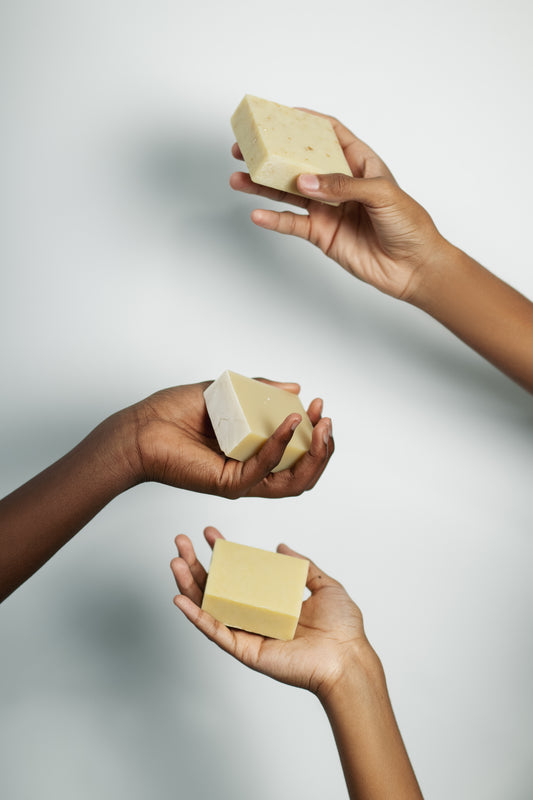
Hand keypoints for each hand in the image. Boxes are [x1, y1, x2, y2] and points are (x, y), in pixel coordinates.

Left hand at [126, 379, 332, 498]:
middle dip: (323, 447)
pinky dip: (279, 446)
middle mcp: (252, 471)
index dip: (316, 434)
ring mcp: (242, 480)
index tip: (320, 404)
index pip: (298, 455)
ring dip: (312, 454)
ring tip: (319, 426)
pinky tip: (288, 423)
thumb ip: (260, 390)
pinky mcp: (228, 483)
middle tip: (326, 419)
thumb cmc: (174, 412)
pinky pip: (262, 470)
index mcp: (254, 453)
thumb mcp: (226, 392)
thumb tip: (295, 389)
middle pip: (303, 473)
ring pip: (292, 482)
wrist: (140, 427)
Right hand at [171, 527, 373, 698]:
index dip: (222, 554)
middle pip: (217, 588)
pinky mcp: (245, 650)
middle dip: (195, 565)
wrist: (348, 658)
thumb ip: (303, 566)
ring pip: (209, 607)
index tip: (209, 534)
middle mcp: (255, 616)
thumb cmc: (342, 629)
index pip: (239, 574)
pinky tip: (180, 599)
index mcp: (271, 602)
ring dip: (188, 585)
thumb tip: (281, 547)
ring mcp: (248, 633)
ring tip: (175, 562)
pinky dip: (196, 616)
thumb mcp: (324, 585)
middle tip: (180, 542)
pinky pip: (216, 631)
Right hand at [230, 111, 448, 300]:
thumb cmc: (410, 225)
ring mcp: (328, 209)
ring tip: (239, 178)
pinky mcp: (322, 234)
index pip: (330, 135)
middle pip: (301, 162)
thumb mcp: (382, 195)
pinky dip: (274, 220)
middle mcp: (340, 184)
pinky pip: (293, 224)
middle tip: (246, 149)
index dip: (306, 122)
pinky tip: (256, 214)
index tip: (280, 115)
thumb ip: (342, 186)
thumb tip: (305, 181)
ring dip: (264, 187)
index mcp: (360, 163)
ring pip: (289, 193)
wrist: (412, 268)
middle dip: (273, 155)